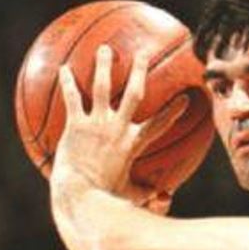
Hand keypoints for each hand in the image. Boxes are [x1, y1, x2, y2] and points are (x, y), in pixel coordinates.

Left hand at [50, 45, 188, 197]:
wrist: (80, 195)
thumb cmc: (105, 199)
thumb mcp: (131, 197)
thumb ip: (148, 195)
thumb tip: (166, 198)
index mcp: (133, 144)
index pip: (159, 125)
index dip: (173, 111)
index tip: (186, 98)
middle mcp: (117, 128)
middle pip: (133, 93)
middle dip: (139, 72)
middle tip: (143, 54)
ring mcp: (96, 124)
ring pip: (102, 87)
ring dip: (104, 66)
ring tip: (106, 49)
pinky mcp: (75, 126)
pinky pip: (72, 99)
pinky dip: (68, 83)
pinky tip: (63, 68)